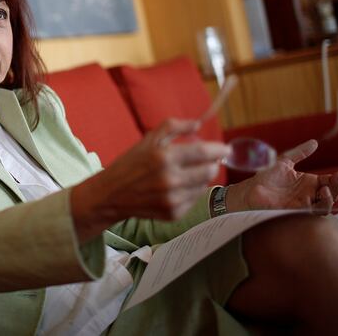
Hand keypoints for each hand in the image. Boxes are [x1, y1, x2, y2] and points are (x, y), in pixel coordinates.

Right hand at [71, 118, 229, 241]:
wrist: (112, 194)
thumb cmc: (131, 163)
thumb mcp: (148, 139)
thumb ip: (174, 126)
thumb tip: (198, 123)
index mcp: (164, 157)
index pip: (204, 152)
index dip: (219, 150)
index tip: (225, 149)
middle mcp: (170, 179)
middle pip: (209, 171)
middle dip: (211, 164)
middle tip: (205, 161)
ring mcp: (172, 199)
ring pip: (203, 186)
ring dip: (200, 178)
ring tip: (185, 174)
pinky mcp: (173, 214)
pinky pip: (193, 200)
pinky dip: (190, 192)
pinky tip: (176, 188)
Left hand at [226, 139, 337, 212]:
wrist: (251, 189)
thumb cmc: (266, 177)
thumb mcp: (285, 161)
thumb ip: (300, 153)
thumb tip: (315, 142)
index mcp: (309, 183)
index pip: (330, 180)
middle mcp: (309, 194)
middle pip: (332, 193)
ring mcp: (304, 203)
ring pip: (326, 205)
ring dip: (331, 197)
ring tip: (327, 188)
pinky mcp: (296, 211)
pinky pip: (313, 212)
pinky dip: (319, 205)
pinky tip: (319, 196)